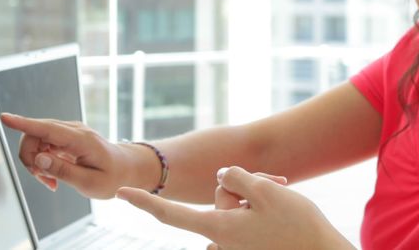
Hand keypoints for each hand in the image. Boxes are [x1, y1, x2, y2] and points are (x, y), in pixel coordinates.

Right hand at [0, 113, 154, 198]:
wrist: (126, 169)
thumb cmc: (113, 177)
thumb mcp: (90, 182)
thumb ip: (63, 171)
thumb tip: (38, 159)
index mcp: (81, 139)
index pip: (47, 129)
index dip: (23, 123)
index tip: (4, 117)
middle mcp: (73, 130)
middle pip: (35, 136)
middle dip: (29, 159)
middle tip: (44, 181)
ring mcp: (69, 132)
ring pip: (36, 141)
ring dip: (36, 163)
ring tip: (51, 182)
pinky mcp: (66, 137)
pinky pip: (43, 145)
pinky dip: (42, 162)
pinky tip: (52, 177)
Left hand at [117, 166, 354, 249]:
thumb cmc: (297, 226)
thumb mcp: (266, 190)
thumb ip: (235, 178)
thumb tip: (220, 176)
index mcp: (219, 228)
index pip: (172, 214)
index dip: (146, 202)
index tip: (121, 195)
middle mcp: (223, 242)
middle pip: (218, 198)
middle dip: (243, 186)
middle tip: (277, 184)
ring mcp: (237, 247)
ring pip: (235, 208)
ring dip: (256, 197)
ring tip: (283, 199)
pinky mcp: (250, 248)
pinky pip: (246, 221)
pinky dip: (260, 211)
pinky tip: (281, 213)